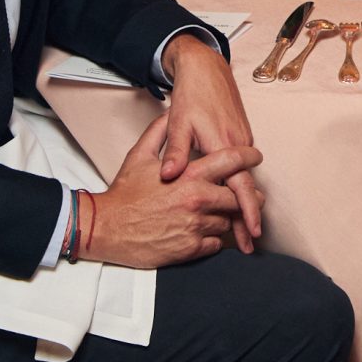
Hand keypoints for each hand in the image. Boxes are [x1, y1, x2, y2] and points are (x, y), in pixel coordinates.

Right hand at [85, 115, 262, 268]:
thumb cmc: (123, 194)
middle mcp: (197, 200)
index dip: (248, 158)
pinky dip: (215, 238)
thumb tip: (170, 112)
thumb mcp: (139, 156)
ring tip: (220, 213)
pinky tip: (204, 230)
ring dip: (226, 217)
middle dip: (247, 196)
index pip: (230, 162)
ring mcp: (195, 226)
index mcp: (188, 176)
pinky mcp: (190, 249)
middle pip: (238, 197)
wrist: (105, 228)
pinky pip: (217, 243)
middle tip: (250, 195)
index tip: (256, 157)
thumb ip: (159, 132)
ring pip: (228, 221)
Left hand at [160, 34, 261, 250]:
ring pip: (246, 179)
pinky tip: (235, 200)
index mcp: (223, 144)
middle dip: (250, 218)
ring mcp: (242, 140)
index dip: (247, 212)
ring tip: (243, 229)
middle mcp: (238, 144)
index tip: (250, 233)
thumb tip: (169, 176)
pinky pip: (243, 168)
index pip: (240, 186)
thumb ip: (175, 152)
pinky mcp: (240, 137)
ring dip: (246, 204)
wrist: (207, 69)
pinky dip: (242, 187)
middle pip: (248, 189)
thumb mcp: (178, 123)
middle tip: (249, 244)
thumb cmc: (193, 95)